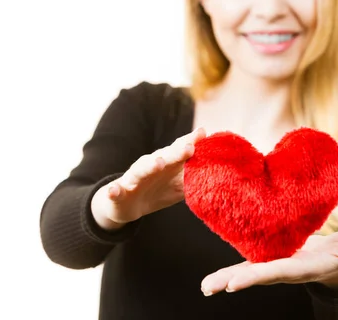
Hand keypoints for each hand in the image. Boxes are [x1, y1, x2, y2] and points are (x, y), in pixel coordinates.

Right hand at [91, 127, 206, 230]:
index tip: (203, 134)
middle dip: (175, 152)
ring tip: (158, 163)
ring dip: (149, 166)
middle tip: (189, 147)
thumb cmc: (156, 189)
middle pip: (163, 157)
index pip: (178, 150)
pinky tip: (114, 191)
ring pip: (140, 171)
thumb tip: (223, 170)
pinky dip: (114, 191)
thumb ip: (196, 174)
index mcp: (165, 163)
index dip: (190, 142)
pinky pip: (115, 191)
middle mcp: (149, 166)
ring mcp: (132, 179)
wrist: (124, 205)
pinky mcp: (118, 193)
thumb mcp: (178, 184)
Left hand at [200, 229, 337, 295]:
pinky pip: (249, 264)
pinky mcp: (273, 258)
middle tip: (212, 287)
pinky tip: (213, 279)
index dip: (257, 275)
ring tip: (205, 287)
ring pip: (249, 272)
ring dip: (226, 279)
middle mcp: (286, 270)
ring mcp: (277, 266)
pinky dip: (231, 270)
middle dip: (235, 280)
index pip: (277, 271)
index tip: (236, 282)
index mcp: (303, 266)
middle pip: (258, 275)